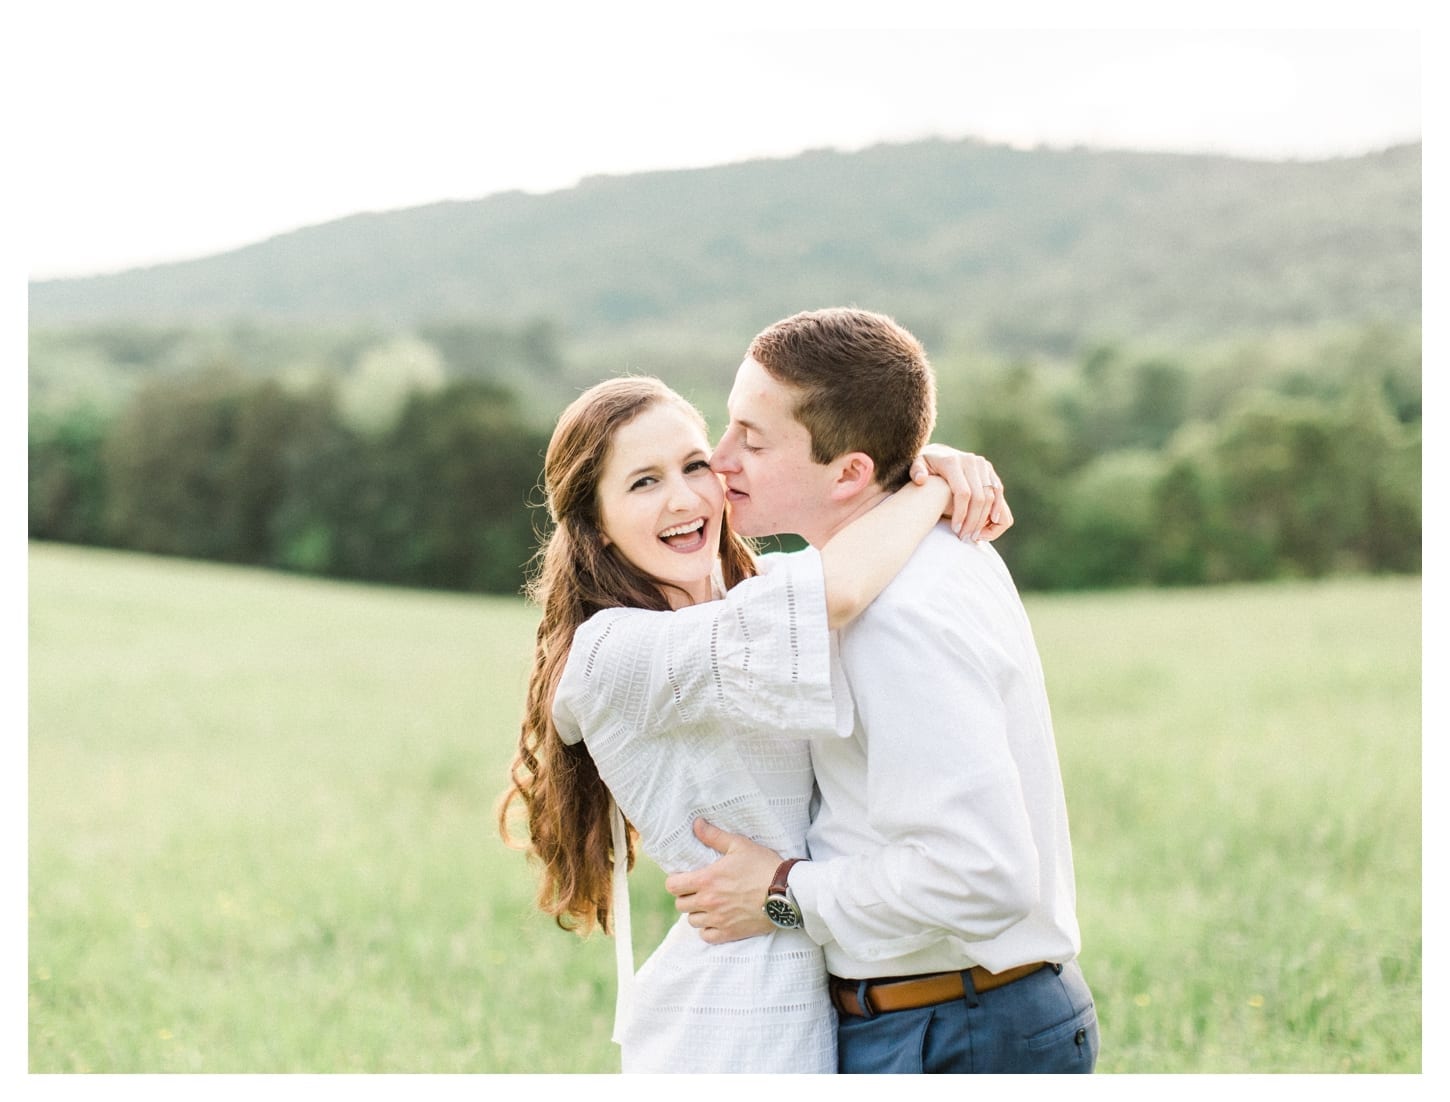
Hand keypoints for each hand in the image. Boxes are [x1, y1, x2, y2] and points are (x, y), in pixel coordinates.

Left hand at [663, 819, 781, 943]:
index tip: (684, 878)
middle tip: (698, 890)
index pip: (673, 886)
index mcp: (707, 880)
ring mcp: (718, 920)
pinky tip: (716, 920)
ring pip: (692, 921)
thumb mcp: (739, 845)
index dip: (675, 881)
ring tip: (708, 905)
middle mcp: (708, 902)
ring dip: (696, 913)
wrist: (786, 892)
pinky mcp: (730, 933)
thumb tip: (696, 824)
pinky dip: (707, 930)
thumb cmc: (763, 866)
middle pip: (680, 905)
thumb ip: (714, 836)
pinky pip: (707, 936)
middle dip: (686, 896)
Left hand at [909, 444, 1011, 540]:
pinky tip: (991, 522)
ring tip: (975, 535)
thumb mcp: (916, 465)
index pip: (963, 492)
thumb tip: (921, 479)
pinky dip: (998, 507)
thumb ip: (916, 471)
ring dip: (985, 518)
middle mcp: (971, 461)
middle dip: (974, 521)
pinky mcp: (990, 470)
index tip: (955, 530)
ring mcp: (983, 465)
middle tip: (966, 538)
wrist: (939, 453)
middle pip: (979, 496)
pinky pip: (998, 491)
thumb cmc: (926, 466)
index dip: (961, 514)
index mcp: (952, 461)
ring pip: (991, 496)